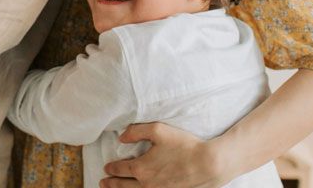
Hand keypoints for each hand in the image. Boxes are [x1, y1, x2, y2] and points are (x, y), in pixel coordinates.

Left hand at [100, 123, 226, 187]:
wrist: (209, 164)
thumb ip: (136, 131)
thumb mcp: (158, 130)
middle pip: (123, 185)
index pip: (120, 169)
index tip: (107, 167)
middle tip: (103, 182)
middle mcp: (146, 184)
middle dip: (111, 184)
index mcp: (141, 168)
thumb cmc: (184, 145)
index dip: (112, 168)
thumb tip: (121, 137)